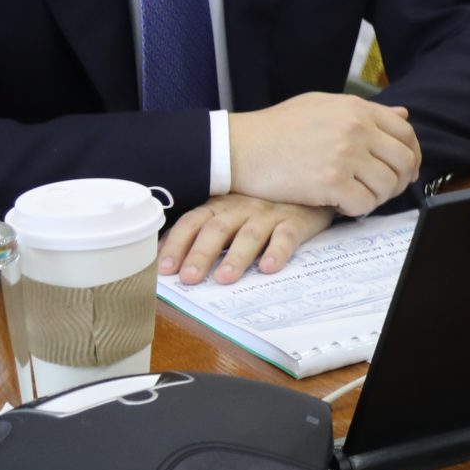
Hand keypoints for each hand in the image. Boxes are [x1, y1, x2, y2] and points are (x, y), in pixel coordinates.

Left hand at [158, 195, 333, 284]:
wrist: (308, 190)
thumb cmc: (260, 210)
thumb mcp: (229, 215)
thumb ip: (200, 232)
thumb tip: (160, 255)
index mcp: (220, 207)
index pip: (192, 222)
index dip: (177, 244)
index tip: (165, 269)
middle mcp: (241, 208)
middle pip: (217, 229)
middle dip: (201, 254)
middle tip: (189, 278)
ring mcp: (269, 214)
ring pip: (249, 234)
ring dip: (236, 257)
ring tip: (225, 279)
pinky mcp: (296, 221)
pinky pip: (286, 236)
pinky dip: (278, 251)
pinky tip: (269, 267)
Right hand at [227, 92, 418, 217]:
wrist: (238, 147)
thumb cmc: (276, 128)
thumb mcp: (321, 105)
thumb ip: (363, 111)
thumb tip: (404, 114)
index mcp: (356, 108)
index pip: (405, 133)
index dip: (412, 155)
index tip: (406, 170)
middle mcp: (356, 129)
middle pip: (403, 161)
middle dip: (400, 180)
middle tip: (385, 191)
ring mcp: (345, 155)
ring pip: (387, 185)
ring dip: (378, 197)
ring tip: (359, 197)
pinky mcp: (331, 182)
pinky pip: (364, 204)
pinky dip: (357, 209)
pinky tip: (342, 205)